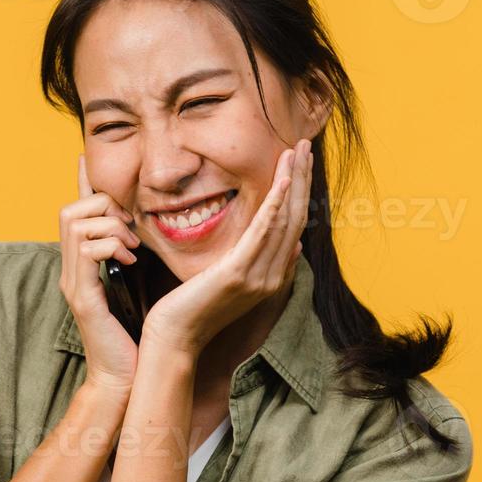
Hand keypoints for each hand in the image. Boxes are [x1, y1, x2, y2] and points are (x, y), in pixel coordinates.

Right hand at [58, 155, 141, 396]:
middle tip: (130, 229)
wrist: (124, 377)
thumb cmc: (134, 335)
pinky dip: (111, 246)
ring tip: (131, 247)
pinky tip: (128, 261)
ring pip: (76, 224)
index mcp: (81, 264)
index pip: (74, 212)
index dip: (81, 183)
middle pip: (69, 210)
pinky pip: (88, 250)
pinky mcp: (83, 296)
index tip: (85, 160)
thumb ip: (130, 257)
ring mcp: (73, 282)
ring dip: (110, 227)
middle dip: (102, 206)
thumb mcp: (134, 285)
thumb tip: (142, 230)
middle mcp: (70, 270)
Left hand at [140, 139, 314, 355]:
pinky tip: (282, 181)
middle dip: (301, 178)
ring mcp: (258, 276)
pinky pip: (262, 233)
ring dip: (291, 182)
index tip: (300, 162)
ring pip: (284, 220)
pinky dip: (274, 205)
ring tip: (296, 151)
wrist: (175, 337)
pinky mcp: (238, 273)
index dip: (299, 191)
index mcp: (271, 276)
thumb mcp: (233, 282)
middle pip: (295, 218)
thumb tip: (293, 246)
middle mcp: (272, 276)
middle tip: (306, 144)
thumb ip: (262, 263)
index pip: (293, 226)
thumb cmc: (194, 308)